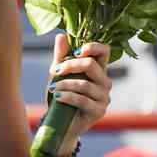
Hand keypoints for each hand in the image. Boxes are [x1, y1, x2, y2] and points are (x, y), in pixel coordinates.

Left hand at [49, 34, 111, 152]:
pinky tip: (57, 96)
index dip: (92, 47)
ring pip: (85, 84)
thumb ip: (61, 56)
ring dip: (64, 84)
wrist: (60, 122)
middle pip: (92, 65)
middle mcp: (104, 82)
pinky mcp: (99, 111)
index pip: (104, 51)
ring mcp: (104, 97)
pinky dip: (67, 96)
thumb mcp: (59, 74)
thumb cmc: (62, 94)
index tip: (75, 51)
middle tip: (54, 70)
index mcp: (98, 69)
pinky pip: (83, 100)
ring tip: (52, 87)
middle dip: (70, 65)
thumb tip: (61, 35)